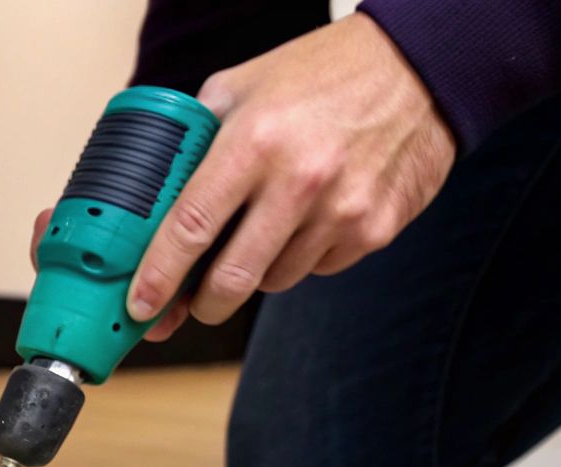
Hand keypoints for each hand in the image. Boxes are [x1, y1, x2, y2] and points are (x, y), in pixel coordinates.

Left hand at [31, 13, 454, 340]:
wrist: (421, 67)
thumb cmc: (324, 74)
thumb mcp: (242, 87)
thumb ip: (195, 139)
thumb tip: (151, 196)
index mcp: (255, 143)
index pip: (190, 227)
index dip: (158, 278)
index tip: (139, 305)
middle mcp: (300, 182)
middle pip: (232, 280)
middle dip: (202, 304)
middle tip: (191, 302)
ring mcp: (343, 212)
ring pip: (274, 281)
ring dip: (256, 272)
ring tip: (263, 228)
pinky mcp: (376, 231)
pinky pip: (317, 268)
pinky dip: (301, 257)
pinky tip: (308, 218)